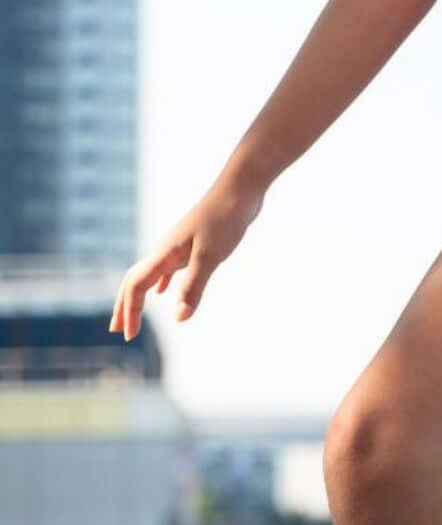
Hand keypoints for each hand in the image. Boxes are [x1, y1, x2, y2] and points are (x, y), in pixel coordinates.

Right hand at [109, 178, 264, 340]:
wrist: (241, 188)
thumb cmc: (225, 218)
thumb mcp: (211, 255)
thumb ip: (194, 286)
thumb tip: (179, 319)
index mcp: (165, 253)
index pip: (136, 286)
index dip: (130, 312)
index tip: (129, 336)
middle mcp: (165, 249)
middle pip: (134, 280)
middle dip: (124, 306)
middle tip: (117, 331)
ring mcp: (177, 245)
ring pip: (149, 274)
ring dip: (138, 296)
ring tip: (132, 314)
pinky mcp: (192, 243)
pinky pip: (167, 268)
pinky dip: (160, 282)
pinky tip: (162, 291)